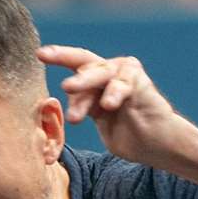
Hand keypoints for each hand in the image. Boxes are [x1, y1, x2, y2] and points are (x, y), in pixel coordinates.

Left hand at [38, 45, 191, 169]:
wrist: (158, 145)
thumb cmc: (130, 136)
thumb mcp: (100, 122)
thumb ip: (83, 109)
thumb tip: (59, 107)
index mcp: (96, 82)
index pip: (75, 63)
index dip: (58, 56)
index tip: (38, 54)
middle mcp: (110, 72)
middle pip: (84, 62)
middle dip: (64, 60)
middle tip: (46, 68)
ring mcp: (124, 74)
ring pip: (99, 72)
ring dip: (84, 81)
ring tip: (68, 88)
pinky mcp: (139, 81)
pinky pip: (122, 84)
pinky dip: (114, 93)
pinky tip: (109, 104)